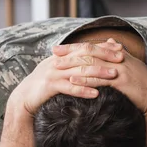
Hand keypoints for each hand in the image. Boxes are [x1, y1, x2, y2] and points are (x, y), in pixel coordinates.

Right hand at [9, 41, 123, 115]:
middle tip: (121, 59)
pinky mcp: (49, 86)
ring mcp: (53, 73)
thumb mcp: (61, 71)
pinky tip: (96, 94)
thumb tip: (95, 61)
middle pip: (85, 56)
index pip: (86, 48)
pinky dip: (83, 90)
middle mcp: (58, 61)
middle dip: (104, 57)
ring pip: (79, 71)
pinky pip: (69, 88)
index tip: (120, 50)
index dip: (103, 48)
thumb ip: (76, 64)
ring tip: (114, 75)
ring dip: (98, 73)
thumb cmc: (45, 85)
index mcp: (63, 56)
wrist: (24, 97)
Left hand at [63, 40, 146, 114]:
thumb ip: (119, 53)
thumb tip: (111, 41)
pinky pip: (99, 79)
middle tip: (54, 53)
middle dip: (70, 52)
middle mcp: (118, 58)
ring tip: (57, 67)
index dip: (75, 46)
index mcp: (118, 53)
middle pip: (89, 51)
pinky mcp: (121, 81)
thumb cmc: (143, 84)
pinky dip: (85, 80)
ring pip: (92, 64)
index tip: (60, 47)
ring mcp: (119, 69)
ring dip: (73, 65)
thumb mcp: (132, 64)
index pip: (92, 46)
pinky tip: (72, 81)